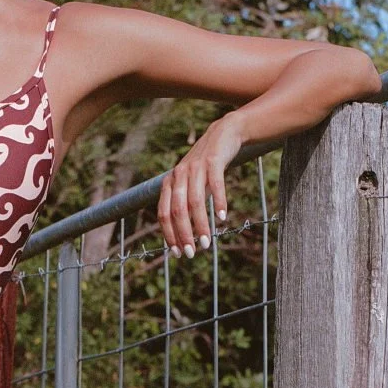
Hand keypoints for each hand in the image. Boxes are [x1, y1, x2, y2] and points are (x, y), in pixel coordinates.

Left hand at [158, 114, 238, 257]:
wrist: (223, 133)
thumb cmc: (206, 166)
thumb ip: (184, 204)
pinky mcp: (213, 161)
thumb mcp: (191, 184)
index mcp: (170, 183)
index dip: (169, 234)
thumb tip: (182, 233)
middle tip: (192, 253)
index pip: (164, 214)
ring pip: (195, 201)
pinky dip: (218, 202)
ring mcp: (196, 168)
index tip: (177, 253)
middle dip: (183, 234)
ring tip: (207, 243)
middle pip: (177, 210)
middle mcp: (179, 175)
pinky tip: (221, 218)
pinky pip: (215, 184)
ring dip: (200, 225)